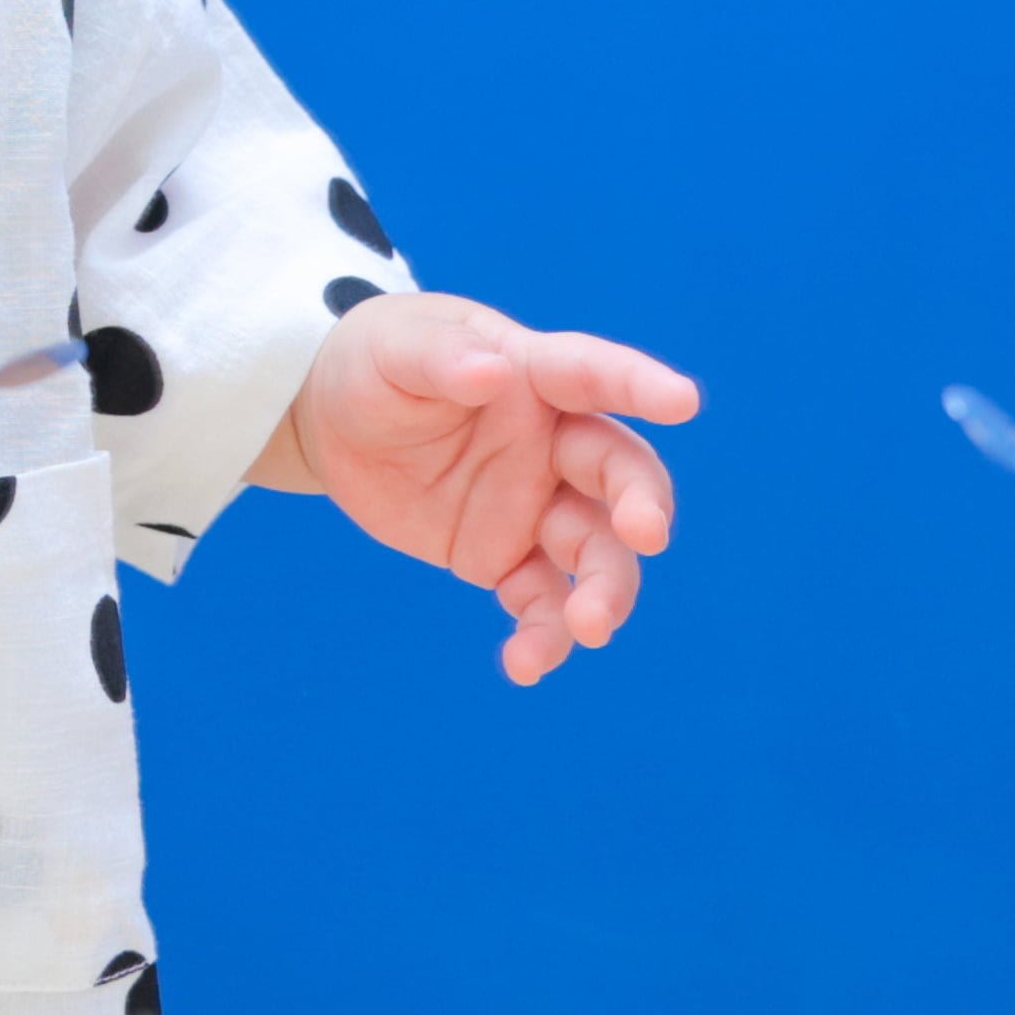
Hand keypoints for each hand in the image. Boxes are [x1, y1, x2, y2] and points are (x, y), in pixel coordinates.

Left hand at [260, 293, 697, 685]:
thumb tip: (494, 371)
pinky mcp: (504, 557)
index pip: (590, 373)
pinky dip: (544, 637)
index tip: (684, 400)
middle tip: (645, 534)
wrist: (329, 421)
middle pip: (618, 471)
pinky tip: (524, 665)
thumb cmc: (374, 363)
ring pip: (595, 550)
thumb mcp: (394, 349)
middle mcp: (548, 441)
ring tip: (588, 627)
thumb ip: (443, 357)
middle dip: (641, 503)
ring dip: (604, 589)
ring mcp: (532, 503)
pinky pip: (541, 601)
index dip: (638, 383)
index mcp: (529, 373)